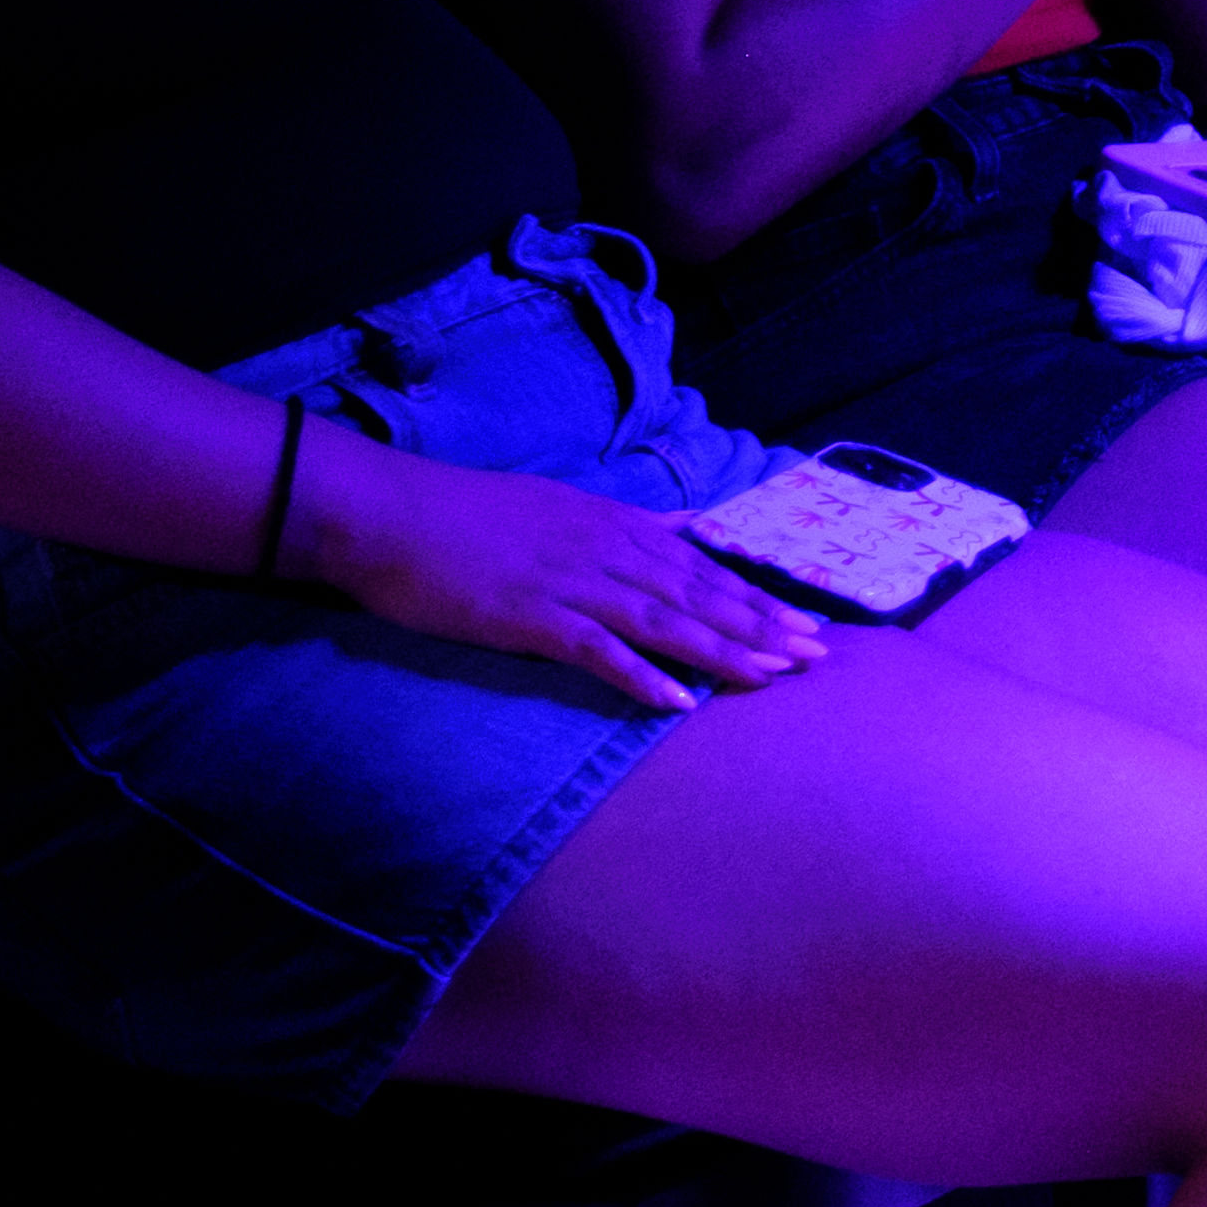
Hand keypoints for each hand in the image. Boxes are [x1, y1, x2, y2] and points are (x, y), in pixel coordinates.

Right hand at [293, 432, 833, 713]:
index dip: (757, 600)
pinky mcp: (530, 617)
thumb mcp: (564, 505)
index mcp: (616, 525)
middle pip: (699, 593)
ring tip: (771, 676)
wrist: (389, 514)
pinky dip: (640, 675)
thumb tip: (683, 525)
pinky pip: (597, 650)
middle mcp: (606, 551)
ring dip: (722, 650)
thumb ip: (628, 523)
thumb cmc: (470, 514)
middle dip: (762, 626)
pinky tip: (677, 700)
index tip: (806, 625)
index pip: (703, 568)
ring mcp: (570, 583)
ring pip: (664, 620)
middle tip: (816, 654)